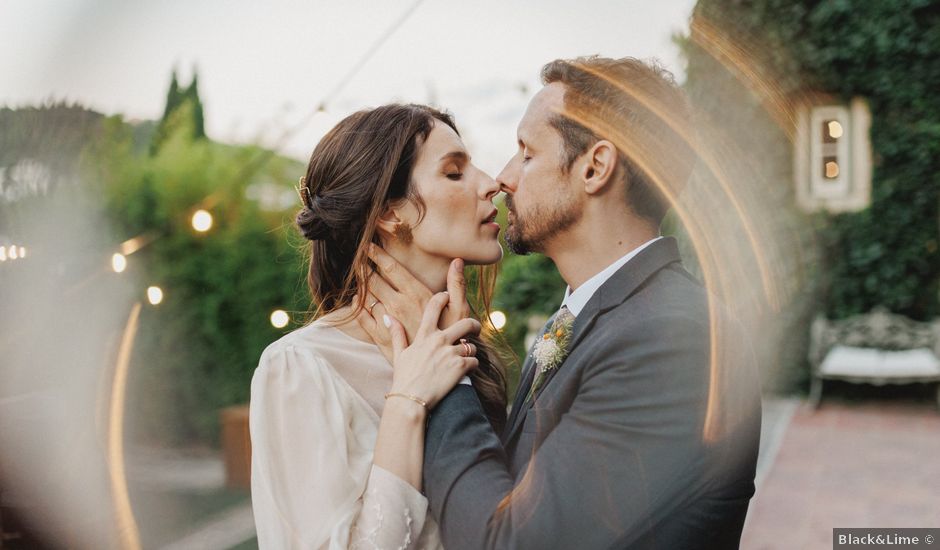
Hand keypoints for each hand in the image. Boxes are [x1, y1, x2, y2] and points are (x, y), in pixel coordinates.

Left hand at [359, 244, 471, 351]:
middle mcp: (399, 304)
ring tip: (356, 277)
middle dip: (363, 268)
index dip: (378, 255)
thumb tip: (457, 261)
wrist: (438, 370)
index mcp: (417, 294)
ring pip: (366, 297)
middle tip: (357, 259)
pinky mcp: (381, 337)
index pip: (391, 268)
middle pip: (373, 280)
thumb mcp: (461, 310)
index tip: (368, 246)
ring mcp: (388, 321)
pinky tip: (358, 300)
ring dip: (360, 285)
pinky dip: (358, 306)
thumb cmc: (453, 338)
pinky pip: (362, 317)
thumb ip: (457, 284)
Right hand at [384, 292, 480, 408]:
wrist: (411, 400)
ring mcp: (451, 353)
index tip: (448, 296)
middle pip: (466, 323)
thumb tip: (388, 316)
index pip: (434, 306)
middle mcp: (439, 341)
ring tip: (464, 360)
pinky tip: (465, 372)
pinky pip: (475, 361)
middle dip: (474, 325)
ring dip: (470, 353)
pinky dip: (473, 366)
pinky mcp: (460, 367)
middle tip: (475, 329)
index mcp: (425, 335)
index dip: (443, 297)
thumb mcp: (399, 354)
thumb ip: (397, 334)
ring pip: (472, 346)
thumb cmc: (404, 378)